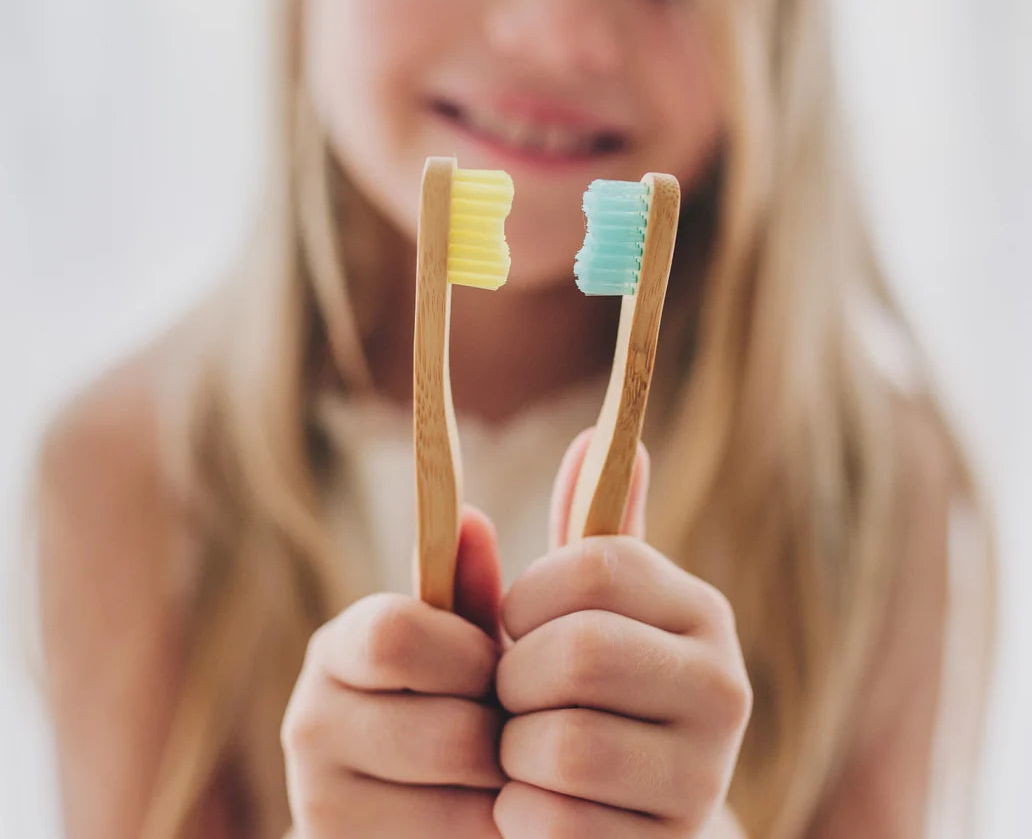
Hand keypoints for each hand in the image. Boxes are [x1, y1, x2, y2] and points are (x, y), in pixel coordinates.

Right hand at [282, 506, 506, 837]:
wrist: (395, 804)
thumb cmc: (442, 698)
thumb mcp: (454, 643)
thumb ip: (467, 587)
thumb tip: (474, 517)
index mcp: (336, 650)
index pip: (396, 636)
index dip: (468, 653)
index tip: (497, 666)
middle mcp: (309, 726)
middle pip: (447, 734)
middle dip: (502, 732)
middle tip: (515, 730)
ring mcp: (322, 806)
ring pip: (463, 804)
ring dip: (509, 790)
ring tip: (510, 775)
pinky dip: (497, 833)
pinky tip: (492, 816)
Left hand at [493, 431, 751, 837]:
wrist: (629, 811)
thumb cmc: (590, 686)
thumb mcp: (588, 605)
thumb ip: (588, 525)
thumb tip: (592, 434)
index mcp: (700, 609)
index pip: (595, 565)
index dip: (527, 595)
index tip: (513, 622)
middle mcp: (724, 686)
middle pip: (579, 654)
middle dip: (514, 679)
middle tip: (510, 695)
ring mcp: (709, 777)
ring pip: (566, 746)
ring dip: (514, 752)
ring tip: (522, 749)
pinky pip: (560, 825)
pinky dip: (521, 815)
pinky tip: (531, 805)